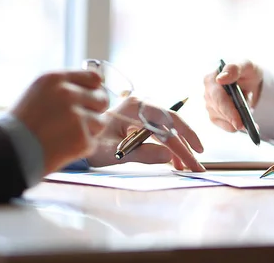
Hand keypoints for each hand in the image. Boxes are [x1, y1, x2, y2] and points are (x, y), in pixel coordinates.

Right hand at [10, 71, 108, 174]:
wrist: (6, 152)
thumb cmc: (21, 124)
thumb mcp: (38, 92)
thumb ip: (65, 87)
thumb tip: (97, 84)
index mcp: (54, 79)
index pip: (94, 77)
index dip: (95, 89)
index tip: (90, 98)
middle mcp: (67, 94)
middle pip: (102, 99)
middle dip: (95, 110)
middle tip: (80, 120)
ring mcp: (76, 116)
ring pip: (101, 122)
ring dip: (89, 130)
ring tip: (66, 136)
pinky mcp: (81, 139)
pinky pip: (93, 142)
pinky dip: (81, 147)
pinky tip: (62, 148)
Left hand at [87, 97, 205, 171]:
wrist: (77, 137)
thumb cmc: (92, 142)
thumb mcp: (115, 151)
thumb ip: (142, 154)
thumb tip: (169, 155)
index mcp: (136, 106)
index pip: (168, 121)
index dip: (185, 138)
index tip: (195, 155)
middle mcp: (142, 105)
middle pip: (172, 125)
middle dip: (185, 147)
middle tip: (196, 167)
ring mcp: (142, 112)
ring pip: (168, 130)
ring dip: (178, 148)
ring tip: (184, 167)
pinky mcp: (141, 121)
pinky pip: (160, 133)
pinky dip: (168, 147)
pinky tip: (174, 161)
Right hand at [203, 60, 262, 131]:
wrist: (250, 81)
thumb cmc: (247, 71)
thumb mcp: (246, 65)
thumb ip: (234, 68)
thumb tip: (220, 79)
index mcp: (211, 78)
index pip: (217, 97)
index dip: (228, 110)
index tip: (238, 122)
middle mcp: (207, 92)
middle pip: (218, 110)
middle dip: (234, 119)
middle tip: (248, 126)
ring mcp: (210, 105)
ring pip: (221, 120)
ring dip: (236, 122)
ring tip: (250, 121)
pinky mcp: (215, 115)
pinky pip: (224, 126)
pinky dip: (235, 126)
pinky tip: (245, 124)